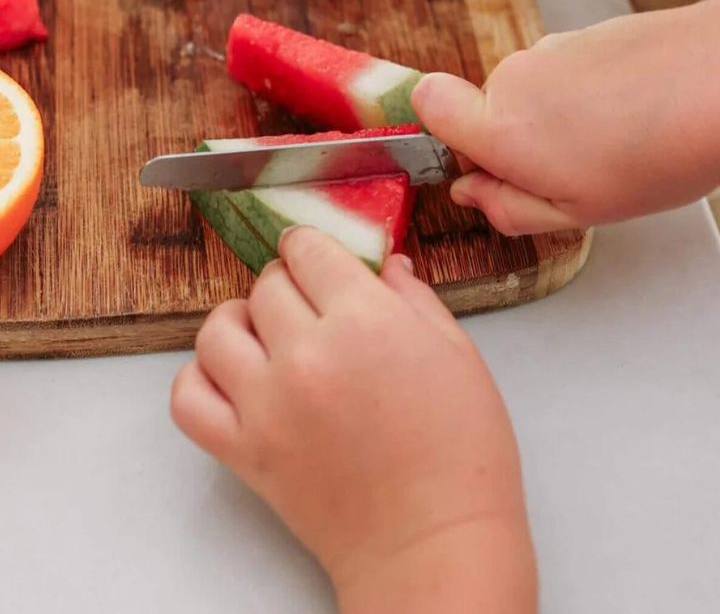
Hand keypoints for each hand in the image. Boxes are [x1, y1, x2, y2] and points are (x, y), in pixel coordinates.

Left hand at [171, 229, 536, 612]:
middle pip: (267, 284)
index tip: (315, 254)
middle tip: (309, 302)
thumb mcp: (457, 354)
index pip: (308, 250)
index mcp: (365, 320)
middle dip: (288, 282)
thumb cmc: (461, 453)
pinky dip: (200, 377)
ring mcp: (268, 404)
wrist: (433, 543)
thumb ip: (414, 298)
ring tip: (265, 332)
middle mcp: (307, 353)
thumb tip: (386, 264)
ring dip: (239, 319)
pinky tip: (234, 377)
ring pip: (218, 329)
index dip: (312, 246)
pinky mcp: (244, 451)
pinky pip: (188, 397)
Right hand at [413, 0, 719, 234]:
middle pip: (487, 110)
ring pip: (531, 94)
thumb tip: (470, 195)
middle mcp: (515, 78)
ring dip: (558, 122)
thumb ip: (510, 207)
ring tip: (617, 146)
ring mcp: (552, 50)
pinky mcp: (587, 33)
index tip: (477, 163)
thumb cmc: (663, 152)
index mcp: (500, 128)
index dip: (444, 135)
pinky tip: (635, 116)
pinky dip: (588, 97)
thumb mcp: (580, 212)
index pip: (427, 104)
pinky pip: (566, 73)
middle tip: (575, 174)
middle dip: (518, 143)